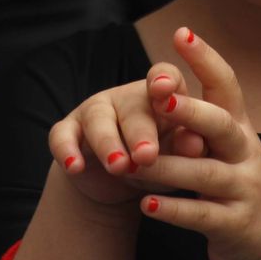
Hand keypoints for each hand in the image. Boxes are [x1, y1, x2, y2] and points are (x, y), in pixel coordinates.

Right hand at [48, 58, 200, 205]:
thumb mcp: (179, 157)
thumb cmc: (163, 160)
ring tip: (118, 167)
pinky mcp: (68, 130)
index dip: (164, 80)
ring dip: (108, 143)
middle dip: (140, 132)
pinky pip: (63, 136)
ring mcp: (96, 112)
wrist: (120, 183)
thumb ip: (188, 147)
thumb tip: (197, 143)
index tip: (165, 89)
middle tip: (147, 155)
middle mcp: (128, 98)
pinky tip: (75, 166)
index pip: (164, 76)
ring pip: (98, 120)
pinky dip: (67, 149)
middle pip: (134, 107)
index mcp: (163, 97)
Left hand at [127, 27, 260, 259]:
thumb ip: (201, 120)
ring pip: (206, 174)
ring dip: (169, 167)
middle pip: (223, 125)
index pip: (227, 85)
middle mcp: (246, 153)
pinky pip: (202, 216)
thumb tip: (161, 82)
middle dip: (193, 111)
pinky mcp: (235, 225)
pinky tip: (145, 205)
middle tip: (161, 99)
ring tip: (136, 163)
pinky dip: (173, 211)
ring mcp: (243, 190)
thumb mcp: (227, 146)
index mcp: (240, 127)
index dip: (206, 59)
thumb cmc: (237, 181)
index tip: (181, 33)